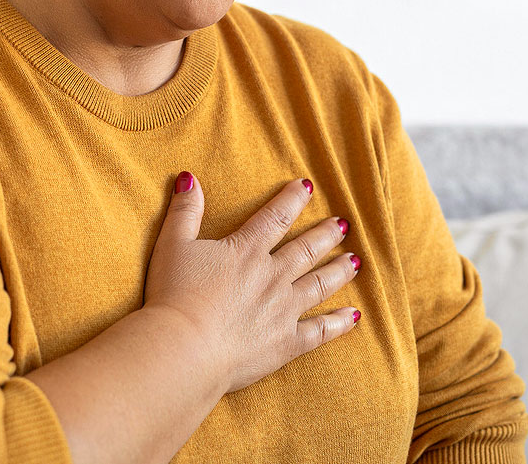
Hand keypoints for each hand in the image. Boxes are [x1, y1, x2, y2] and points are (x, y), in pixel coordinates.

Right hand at [144, 173, 360, 394]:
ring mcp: (283, 310)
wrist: (184, 347)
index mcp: (246, 251)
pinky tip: (353, 315)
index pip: (275, 218)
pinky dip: (338, 323)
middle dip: (325, 235)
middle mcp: (272, 276)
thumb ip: (185, 211)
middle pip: (306, 250)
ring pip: (319, 284)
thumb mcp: (172, 245)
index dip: (292, 199)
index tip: (307, 186)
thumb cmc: (173, 296)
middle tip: (342, 225)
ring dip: (339, 271)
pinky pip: (320, 331)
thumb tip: (190, 179)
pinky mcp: (285, 343)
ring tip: (355, 261)